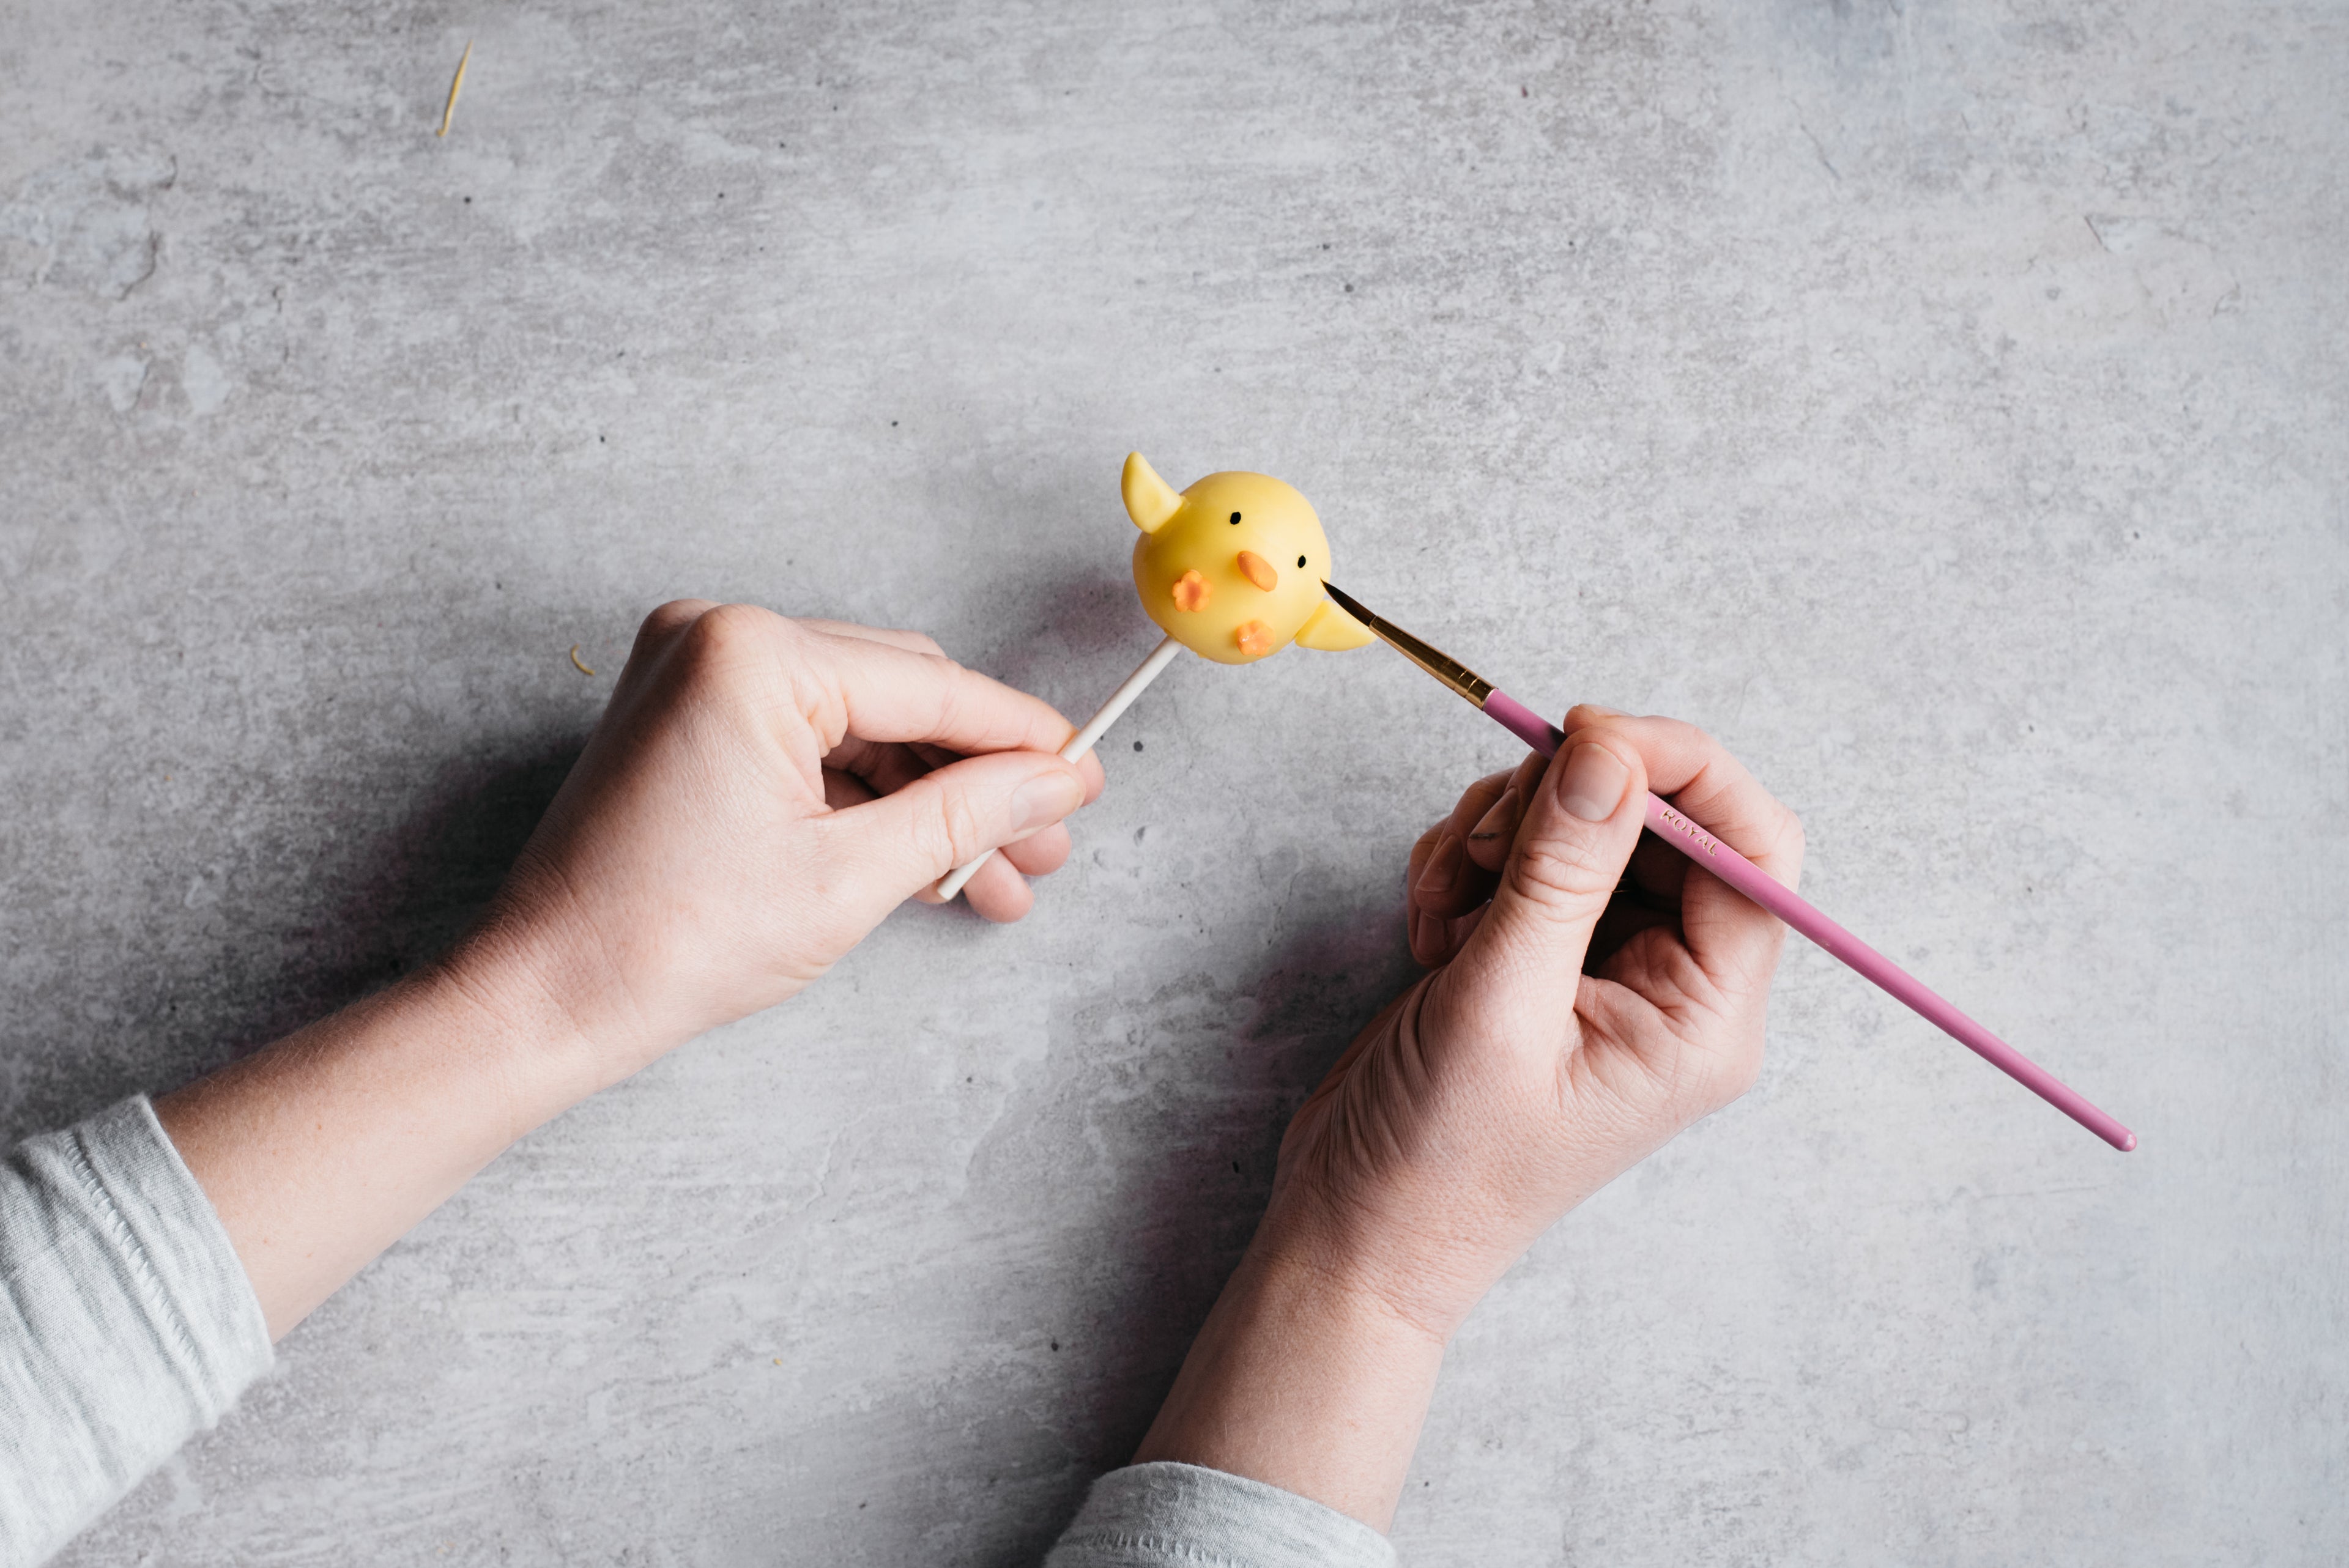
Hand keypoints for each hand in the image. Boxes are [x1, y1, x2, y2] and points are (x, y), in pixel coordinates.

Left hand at [455, 602, 1104, 1085]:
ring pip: (860, 726)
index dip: (1021, 738)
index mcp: (754, 654)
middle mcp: (720, 637)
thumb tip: (1055, 781)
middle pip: (899, 697)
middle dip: (978, 778)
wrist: (550, 994)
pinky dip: (866, 800)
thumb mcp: (850, 877)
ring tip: (997, 877)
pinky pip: (808, 742)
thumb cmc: (670, 937)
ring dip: (929, 799)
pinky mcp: (688, 717)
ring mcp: (697, 673)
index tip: (1085, 773)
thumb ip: (967, 813)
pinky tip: (929, 865)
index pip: (929, 687)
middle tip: (1045, 843)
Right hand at [1136, 708, 1802, 1526]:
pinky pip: (1522, 851)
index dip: (1680, 769)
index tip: (1586, 735)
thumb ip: (1560, 872)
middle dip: (1563, 802)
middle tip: (1488, 846)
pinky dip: (1466, 863)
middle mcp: (1669, 982)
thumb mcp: (1499, 1007)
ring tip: (1448, 910)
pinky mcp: (1535, 951)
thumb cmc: (1439, 1165)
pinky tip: (1431, 928)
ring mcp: (1600, 963)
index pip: (1748, 846)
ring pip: (1581, 820)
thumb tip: (1608, 749)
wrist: (1356, 1233)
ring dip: (1500, 833)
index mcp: (1703, 1014)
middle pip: (1660, 817)